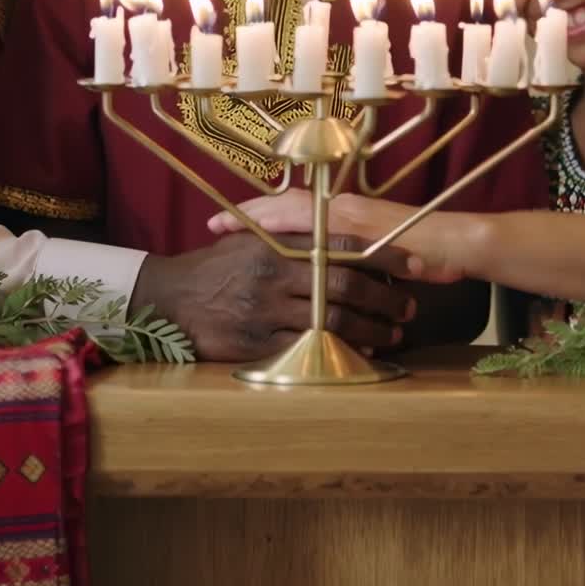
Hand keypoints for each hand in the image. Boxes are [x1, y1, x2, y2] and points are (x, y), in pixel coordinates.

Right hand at [130, 231, 416, 361]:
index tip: (413, 263)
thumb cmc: (218, 264)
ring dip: (370, 330)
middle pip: (345, 286)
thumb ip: (293, 234)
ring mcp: (267, 312)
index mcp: (278, 244)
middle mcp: (276, 275)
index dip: (383, 255)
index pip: (343, 244)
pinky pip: (308, 351)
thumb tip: (342, 231)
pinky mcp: (258, 345)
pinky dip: (339, 353)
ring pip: (333, 322)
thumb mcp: (252, 238)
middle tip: (409, 306)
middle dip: (385, 298)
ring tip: (392, 333)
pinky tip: (358, 354)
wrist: (170, 296)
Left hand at [207, 191, 482, 285]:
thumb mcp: (378, 252)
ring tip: (224, 229)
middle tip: (212, 224)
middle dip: (248, 215)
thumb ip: (350, 258)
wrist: (457, 243)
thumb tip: (327, 272)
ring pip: (291, 212)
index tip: (226, 220)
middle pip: (283, 206)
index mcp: (344, 212)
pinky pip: (314, 229)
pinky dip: (287, 234)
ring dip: (257, 220)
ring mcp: (348, 217)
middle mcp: (342, 208)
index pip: (294, 208)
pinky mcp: (358, 231)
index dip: (261, 213)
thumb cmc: (423, 249)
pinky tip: (264, 241)